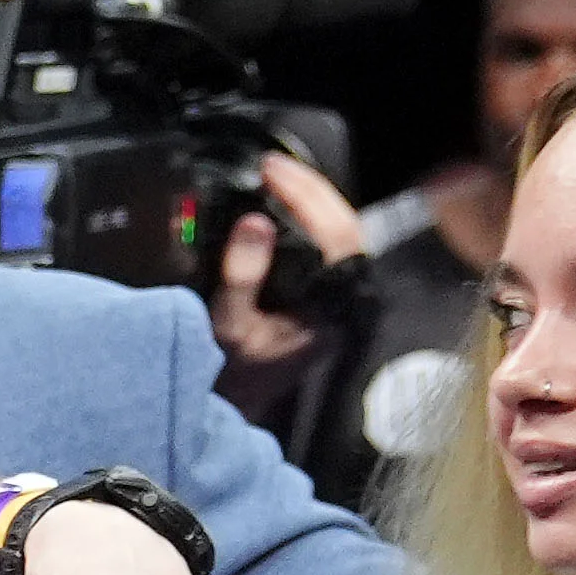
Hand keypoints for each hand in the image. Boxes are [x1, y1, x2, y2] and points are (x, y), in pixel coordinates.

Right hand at [208, 155, 370, 367]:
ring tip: (277, 177)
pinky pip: (325, 245)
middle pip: (347, 226)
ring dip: (312, 200)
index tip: (272, 172)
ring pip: (340, 233)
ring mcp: (333, 296)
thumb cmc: (232, 378)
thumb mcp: (227, 327)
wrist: (234, 408)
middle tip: (272, 166)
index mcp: (331, 307)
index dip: (308, 196)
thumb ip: (242, 276)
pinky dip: (307, 218)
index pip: (338, 235)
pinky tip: (283, 205)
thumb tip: (255, 223)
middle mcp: (342, 299)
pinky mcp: (320, 295)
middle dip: (312, 188)